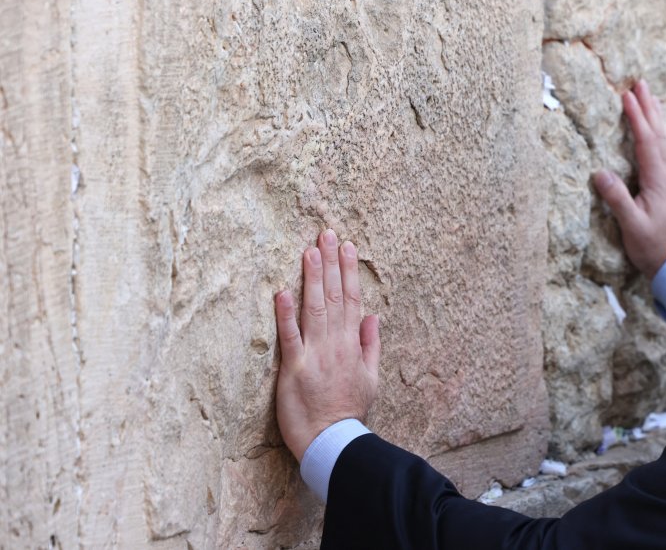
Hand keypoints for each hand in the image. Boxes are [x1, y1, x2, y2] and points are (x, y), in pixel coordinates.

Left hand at [274, 229, 380, 461]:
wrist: (334, 441)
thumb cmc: (350, 412)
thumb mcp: (371, 378)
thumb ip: (371, 345)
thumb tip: (373, 317)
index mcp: (352, 344)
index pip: (353, 299)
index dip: (349, 272)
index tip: (347, 247)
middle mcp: (335, 343)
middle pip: (335, 296)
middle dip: (331, 263)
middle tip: (326, 233)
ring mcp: (315, 354)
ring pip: (315, 308)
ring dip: (313, 278)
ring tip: (310, 250)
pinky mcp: (294, 368)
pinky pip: (290, 336)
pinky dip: (285, 314)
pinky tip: (282, 291)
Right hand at [594, 79, 665, 278]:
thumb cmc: (651, 246)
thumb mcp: (632, 226)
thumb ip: (618, 200)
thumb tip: (600, 173)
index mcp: (657, 180)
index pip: (646, 141)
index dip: (636, 117)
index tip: (626, 95)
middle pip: (659, 133)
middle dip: (649, 106)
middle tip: (640, 82)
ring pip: (665, 139)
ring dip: (657, 115)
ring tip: (650, 95)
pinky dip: (662, 132)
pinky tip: (660, 128)